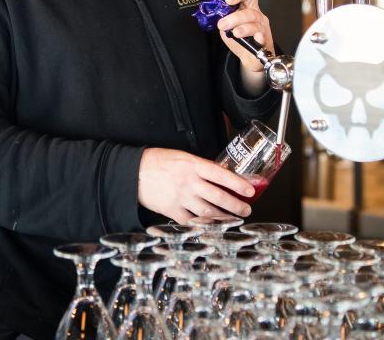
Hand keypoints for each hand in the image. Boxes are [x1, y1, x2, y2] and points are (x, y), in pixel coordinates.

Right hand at [137, 148, 254, 223]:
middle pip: (218, 196)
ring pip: (208, 212)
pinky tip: (212, 227)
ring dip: (224, 218)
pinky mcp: (171, 210)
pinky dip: (204, 226)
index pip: (221, 174)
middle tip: (246, 209)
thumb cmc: (157, 161)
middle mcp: (189, 182)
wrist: (133, 172)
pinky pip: (191, 221)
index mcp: (193, 165)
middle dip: (236, 205)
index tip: (251, 190)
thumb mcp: (181, 156)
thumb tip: (218, 176)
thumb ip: (199, 167)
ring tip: (234, 219)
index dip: (238, 183)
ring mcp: (181, 197)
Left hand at [217, 0, 274, 72]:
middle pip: (250, 11)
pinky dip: (259, 37)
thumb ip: (224, 18)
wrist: (249, 56)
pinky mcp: (265, 40)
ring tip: (234, 33)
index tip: (228, 0)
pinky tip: (255, 38)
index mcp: (248, 7)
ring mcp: (262, 27)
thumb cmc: (240, 39)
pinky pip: (262, 37)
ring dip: (243, 28)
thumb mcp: (228, 26)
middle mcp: (257, 15)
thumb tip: (214, 13)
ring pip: (255, 24)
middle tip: (222, 24)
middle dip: (235, 17)